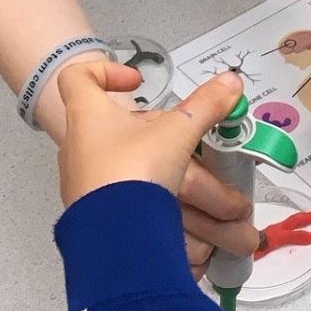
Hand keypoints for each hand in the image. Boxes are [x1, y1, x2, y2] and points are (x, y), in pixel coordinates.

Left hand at [57, 61, 259, 279]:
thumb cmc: (131, 172)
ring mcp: (87, 185)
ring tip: (209, 195)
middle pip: (123, 132)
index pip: (79, 77)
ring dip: (175, 181)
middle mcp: (82, 149)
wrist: (113, 239)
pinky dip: (162, 210)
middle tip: (192, 145)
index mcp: (90, 116)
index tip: (137, 82)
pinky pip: (130, 204)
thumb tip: (231, 81)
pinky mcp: (99, 215)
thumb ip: (205, 107)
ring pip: (132, 171)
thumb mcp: (176, 133)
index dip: (106, 71)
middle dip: (165, 139)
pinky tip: (187, 224)